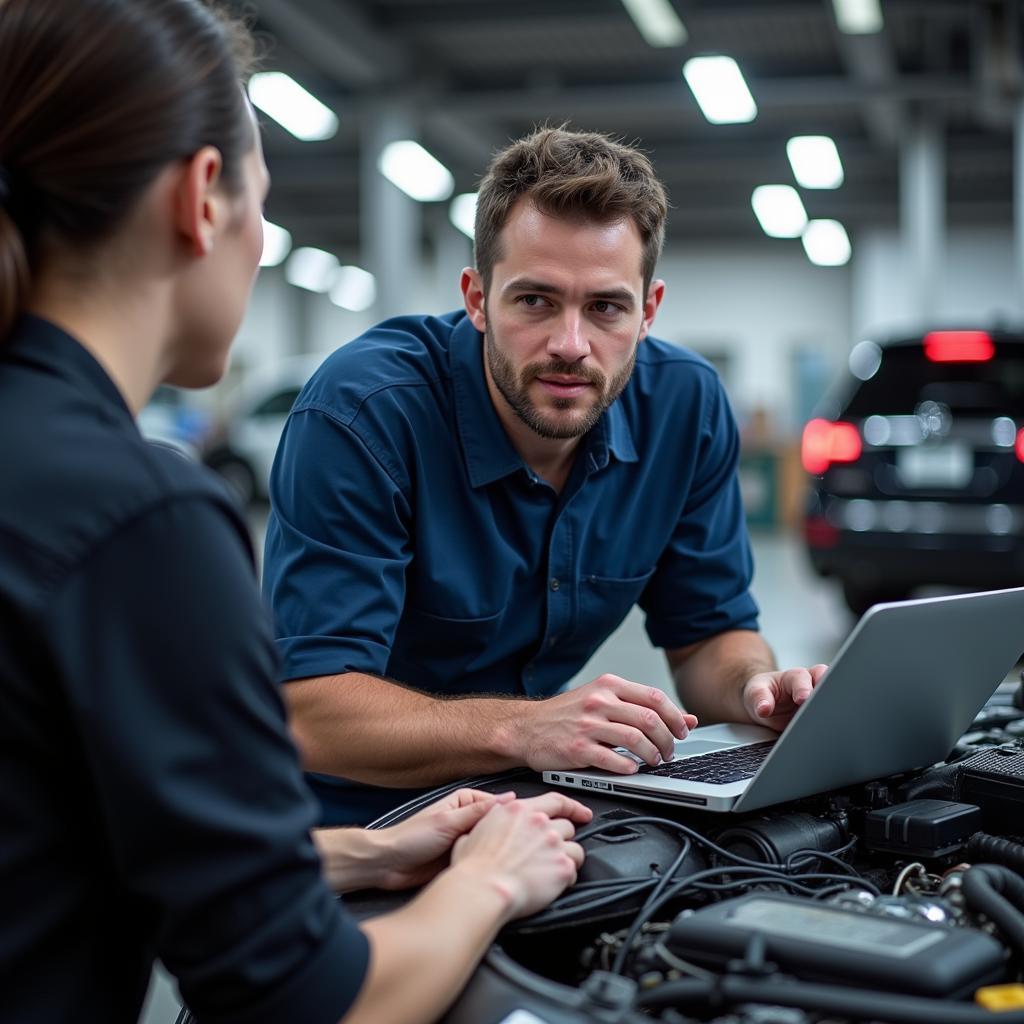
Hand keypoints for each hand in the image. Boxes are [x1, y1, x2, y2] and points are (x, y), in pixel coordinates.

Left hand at [373, 788, 515, 889]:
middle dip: (508, 834)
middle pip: (496, 825)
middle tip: (526, 844)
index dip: (514, 815)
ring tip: (514, 860)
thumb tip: (510, 798)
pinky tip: (499, 871)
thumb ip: (478, 812)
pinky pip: (481, 859)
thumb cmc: (411, 839)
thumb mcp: (447, 822)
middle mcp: (467, 819)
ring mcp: (465, 840)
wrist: (389, 866)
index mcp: (464, 802)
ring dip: (499, 851)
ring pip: (491, 843)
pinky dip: (488, 864)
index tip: (530, 824)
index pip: (498, 805)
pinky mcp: (462, 858)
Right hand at [450, 792, 591, 919]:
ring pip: (575, 848)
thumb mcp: (475, 830)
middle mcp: (540, 823)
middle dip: (561, 839)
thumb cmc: (475, 867)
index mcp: (520, 810)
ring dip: (566, 858)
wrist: (483, 889)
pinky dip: (566, 878)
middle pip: (566, 826)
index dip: (572, 807)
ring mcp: (553, 844)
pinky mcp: (562, 867)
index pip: (555, 800)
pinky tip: (554, 885)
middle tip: (551, 852)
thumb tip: (492, 822)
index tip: (581, 813)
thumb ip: (491, 820)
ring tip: (553, 871)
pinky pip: (574, 871)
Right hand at [518, 673, 697, 773]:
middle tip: (669, 752)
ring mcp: (588, 725)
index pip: (654, 697)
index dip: (675, 716)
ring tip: (653, 762)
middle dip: (667, 740)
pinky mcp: (577, 748)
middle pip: (649, 720)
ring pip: (636, 740)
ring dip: (652, 755)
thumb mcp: (604, 701)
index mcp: (608, 685)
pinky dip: (629, 768)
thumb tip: (687, 719)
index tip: (682, 731)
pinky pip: (613, 761)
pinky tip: (632, 769)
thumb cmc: (568, 715)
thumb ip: (642, 707)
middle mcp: (599, 701)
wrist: (526, 728)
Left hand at [741, 664, 827, 731]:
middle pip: (826, 683)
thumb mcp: (754, 692)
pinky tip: (827, 733)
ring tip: (827, 722)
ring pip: (832, 701)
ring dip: (831, 709)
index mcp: (794, 677)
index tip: (803, 699)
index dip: (804, 688)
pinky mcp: (820, 716)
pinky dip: (830, 724)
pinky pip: (829, 718)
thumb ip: (759, 698)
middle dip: (826, 694)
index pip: (803, 679)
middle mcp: (811, 686)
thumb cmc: (762, 692)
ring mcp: (818, 701)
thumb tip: (764, 708)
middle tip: (821, 709)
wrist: (764, 704)